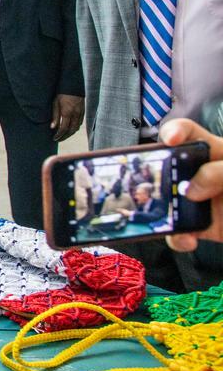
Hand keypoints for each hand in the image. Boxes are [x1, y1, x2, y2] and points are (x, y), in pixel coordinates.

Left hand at [50, 94, 84, 141]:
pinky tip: (70, 128)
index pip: (64, 128)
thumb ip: (55, 116)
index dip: (59, 135)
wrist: (73, 85)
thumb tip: (52, 127)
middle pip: (71, 130)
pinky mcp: (83, 111)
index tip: (54, 138)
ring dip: (70, 133)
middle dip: (64, 137)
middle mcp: (75, 114)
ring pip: (76, 127)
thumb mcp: (55, 103)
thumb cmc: (61, 93)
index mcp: (67, 112)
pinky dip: (74, 127)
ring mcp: (81, 112)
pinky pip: (80, 122)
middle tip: (58, 139)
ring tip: (63, 135)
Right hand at [160, 119, 222, 251]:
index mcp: (212, 152)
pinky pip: (178, 233)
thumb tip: (191, 190)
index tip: (172, 140)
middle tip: (156, 187)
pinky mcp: (200, 225)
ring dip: (161, 212)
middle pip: (165, 170)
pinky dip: (178, 238)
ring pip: (166, 204)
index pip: (187, 133)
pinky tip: (188, 238)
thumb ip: (219, 172)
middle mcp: (199, 175)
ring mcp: (197, 201)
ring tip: (169, 218)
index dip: (175, 131)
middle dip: (155, 178)